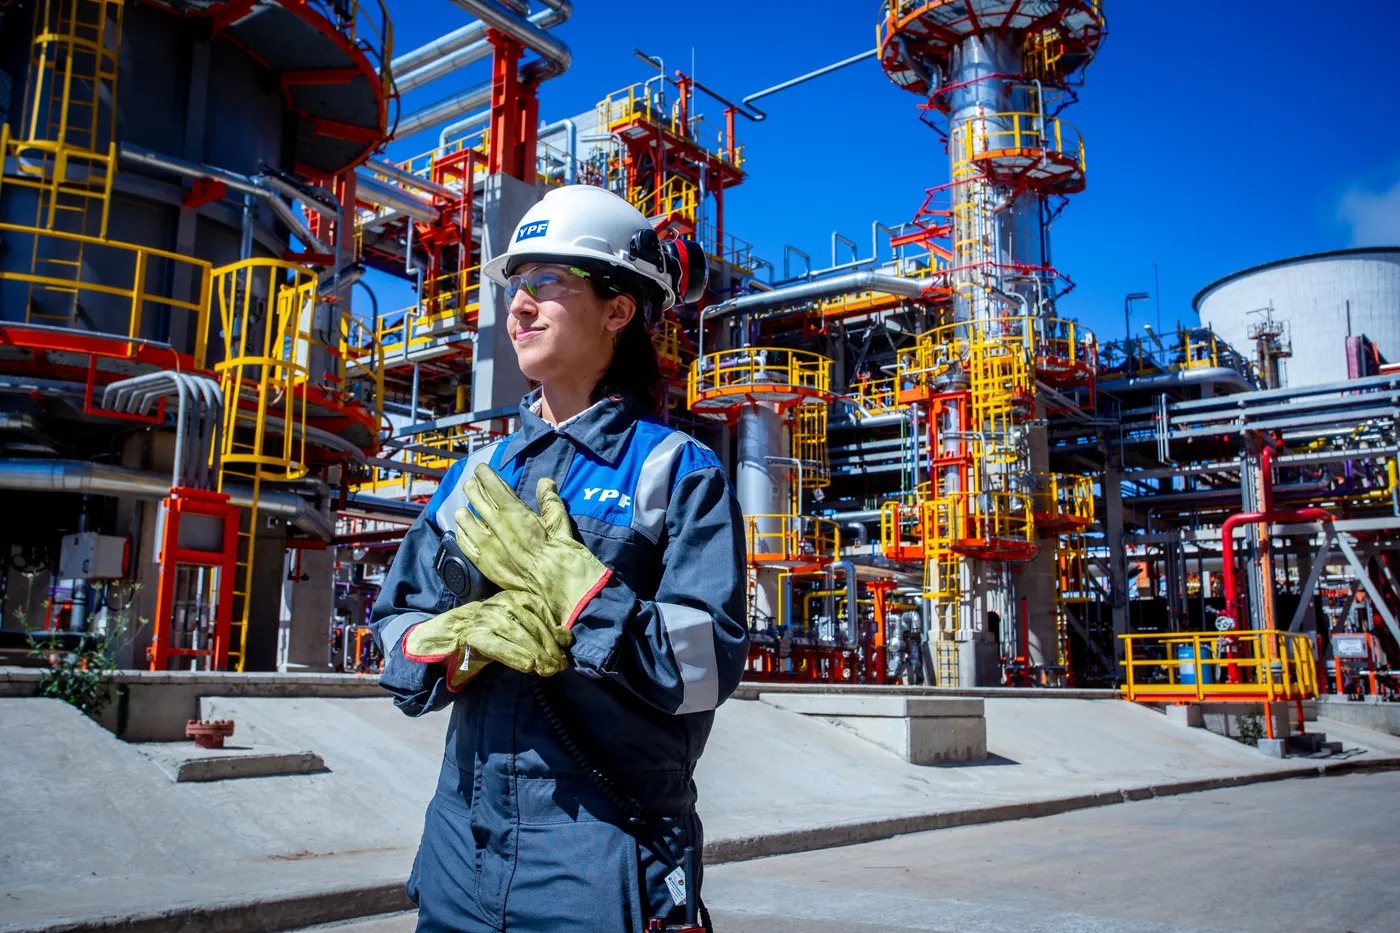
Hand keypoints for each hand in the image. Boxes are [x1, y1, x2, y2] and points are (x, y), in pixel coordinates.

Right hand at [403, 590, 574, 688]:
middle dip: (548, 646)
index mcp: (510, 597)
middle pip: (529, 623)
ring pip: (516, 634)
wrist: (449, 639)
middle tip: (560, 665)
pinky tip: (528, 666)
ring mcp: (483, 618)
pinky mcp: (471, 636)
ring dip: (536, 653)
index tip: (565, 645)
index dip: (553, 628)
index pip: (538, 608)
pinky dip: (515, 656)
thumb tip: (566, 639)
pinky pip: (497, 646)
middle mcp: (497, 604)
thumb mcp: (515, 627)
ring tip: (548, 668)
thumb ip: (538, 630)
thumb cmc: (490, 635)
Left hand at [455, 465, 611, 628]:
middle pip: (476, 497)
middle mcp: (496, 524)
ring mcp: (487, 544)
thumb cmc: (561, 552)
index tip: (482, 470)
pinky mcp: (483, 562)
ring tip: (467, 507)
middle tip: (473, 484)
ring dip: (466, 510)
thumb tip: (545, 483)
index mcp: (514, 511)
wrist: (556, 585)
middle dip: (474, 487)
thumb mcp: (559, 521)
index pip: (492, 484)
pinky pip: (464, 543)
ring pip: (465, 518)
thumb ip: (549, 500)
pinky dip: (462, 533)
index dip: (484, 474)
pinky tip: (464, 529)